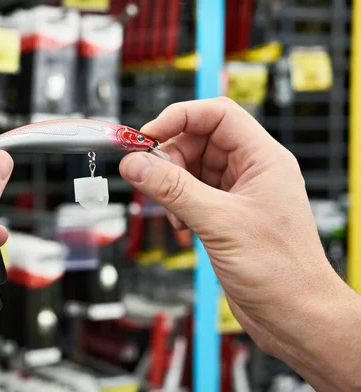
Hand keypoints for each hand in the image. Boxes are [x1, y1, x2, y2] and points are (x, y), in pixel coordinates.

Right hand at [120, 98, 360, 390]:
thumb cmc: (280, 271)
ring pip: (191, 170)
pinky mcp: (225, 216)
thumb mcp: (219, 222)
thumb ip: (173, 189)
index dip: (179, 118)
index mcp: (262, 159)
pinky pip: (191, 196)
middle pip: (198, 141)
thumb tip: (136, 164)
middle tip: (150, 179)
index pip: (217, 115)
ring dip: (172, 187)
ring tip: (172, 213)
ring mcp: (237, 194)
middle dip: (170, 159)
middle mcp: (250, 171)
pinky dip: (177, 207)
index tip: (147, 136)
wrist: (294, 315)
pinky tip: (181, 228)